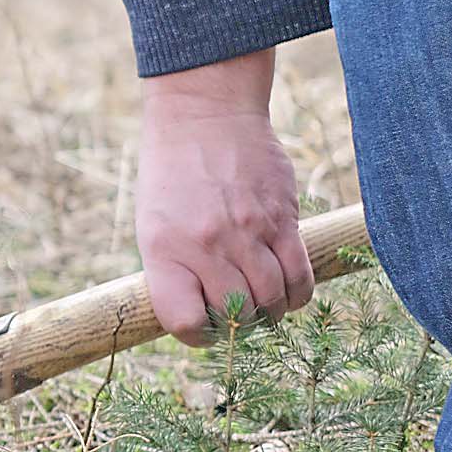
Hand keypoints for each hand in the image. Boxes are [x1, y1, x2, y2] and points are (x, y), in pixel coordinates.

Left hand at [136, 49, 312, 345]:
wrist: (203, 116)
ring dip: (269, 313)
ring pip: (271, 301)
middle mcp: (206, 245)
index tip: (204, 329)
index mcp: (164, 249)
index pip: (185, 321)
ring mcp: (247, 232)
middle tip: (238, 315)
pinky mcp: (282, 219)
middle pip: (236, 315)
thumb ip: (173, 270)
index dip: (198, 336)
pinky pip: (300, 276)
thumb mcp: (151, 224)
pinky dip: (296, 295)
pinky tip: (286, 292)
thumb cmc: (171, 175)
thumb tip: (201, 317)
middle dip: (238, 326)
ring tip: (261, 304)